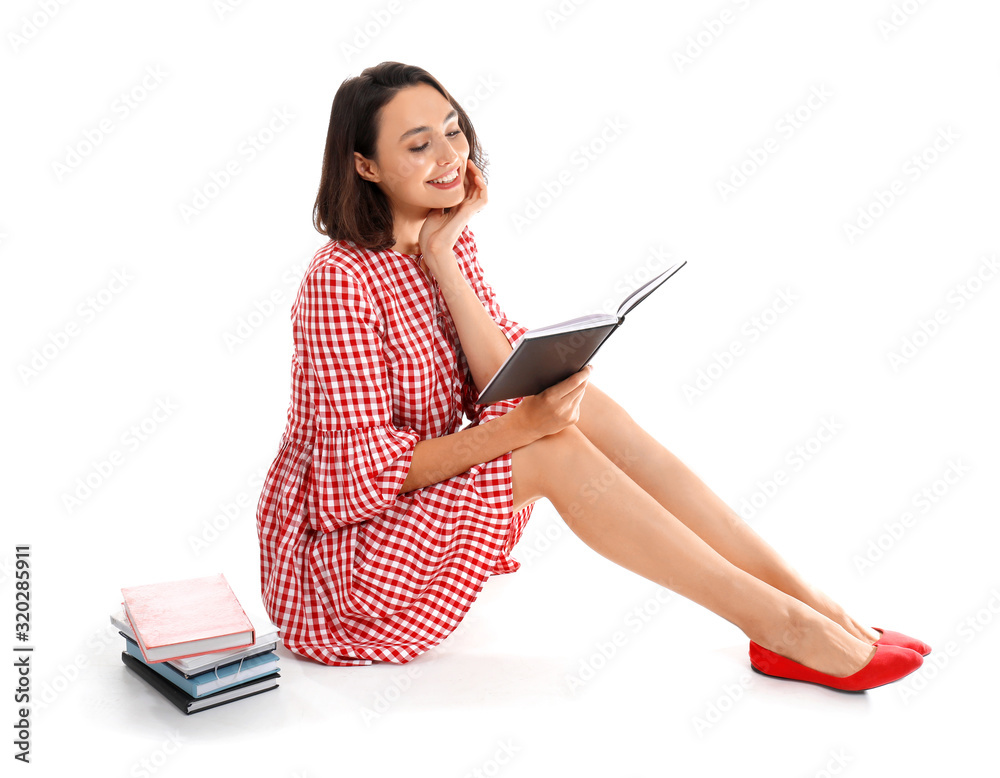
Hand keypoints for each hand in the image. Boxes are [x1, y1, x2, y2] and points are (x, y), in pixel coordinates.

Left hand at [418, 159, 487, 276]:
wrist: (431, 247)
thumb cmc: (430, 235)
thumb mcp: (432, 213)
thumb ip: (439, 203)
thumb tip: (438, 193)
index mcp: (456, 208)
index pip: (465, 189)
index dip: (464, 176)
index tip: (458, 165)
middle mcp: (464, 209)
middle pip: (474, 187)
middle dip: (472, 173)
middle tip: (466, 161)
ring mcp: (468, 211)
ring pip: (481, 190)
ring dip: (478, 176)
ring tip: (472, 165)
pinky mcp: (469, 214)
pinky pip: (483, 199)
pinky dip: (482, 187)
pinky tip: (476, 178)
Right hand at [512, 365, 592, 439]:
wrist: (526, 426)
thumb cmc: (530, 404)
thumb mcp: (537, 390)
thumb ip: (552, 382)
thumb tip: (568, 369)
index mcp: (550, 397)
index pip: (574, 381)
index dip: (584, 373)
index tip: (589, 366)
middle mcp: (561, 407)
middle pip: (581, 387)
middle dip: (584, 378)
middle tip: (586, 370)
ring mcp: (568, 415)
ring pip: (580, 395)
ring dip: (579, 388)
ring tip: (571, 385)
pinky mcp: (572, 420)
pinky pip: (578, 404)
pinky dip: (574, 399)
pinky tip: (565, 400)